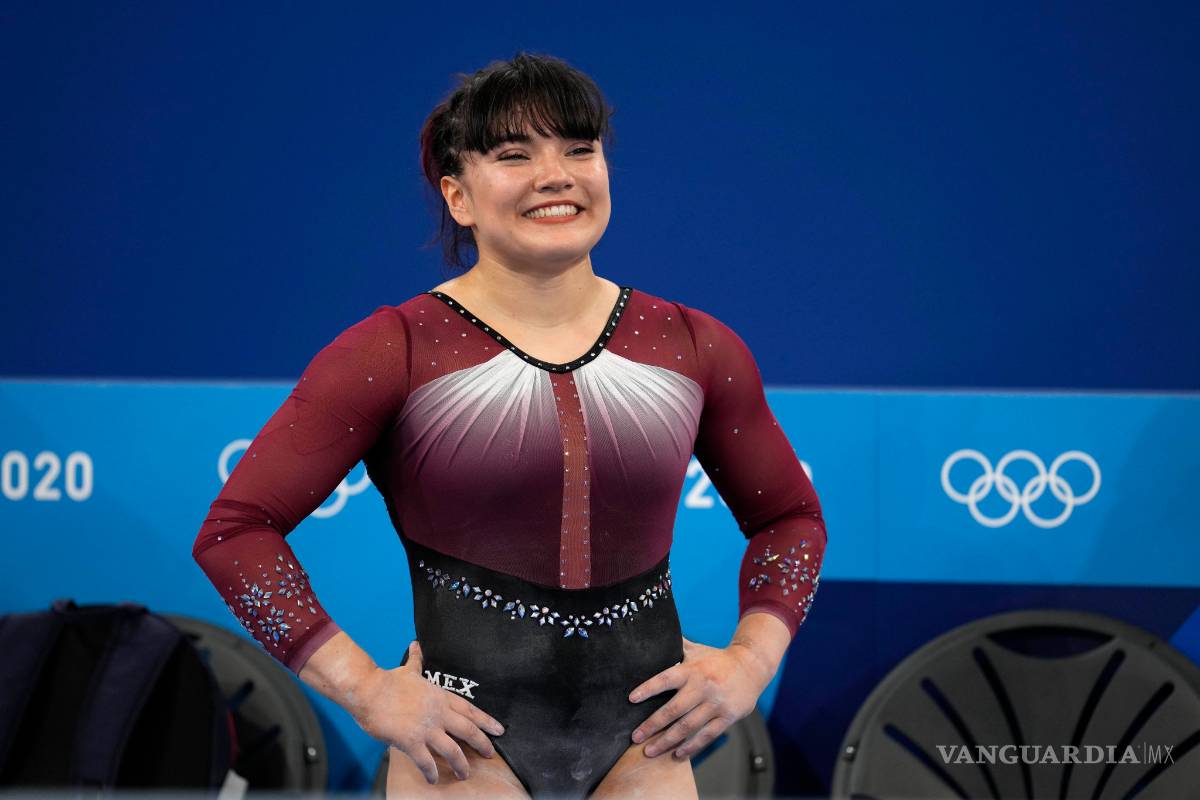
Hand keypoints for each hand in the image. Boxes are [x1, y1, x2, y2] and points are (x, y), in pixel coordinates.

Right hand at [350, 641, 505, 783]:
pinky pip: (427, 762)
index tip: (499, 730)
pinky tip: (434, 779)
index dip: (486, 721)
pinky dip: (432, 772)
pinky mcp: (412, 741)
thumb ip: (416, 660)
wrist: (369, 690)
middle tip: (491, 754)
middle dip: (482, 744)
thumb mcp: (408, 670)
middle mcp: (439, 713)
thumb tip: (416, 644)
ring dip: (461, 764)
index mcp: (440, 697)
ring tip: (465, 774)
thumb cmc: (387, 680)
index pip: (470, 710)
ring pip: (452, 750)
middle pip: (468, 730)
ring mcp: (427, 728)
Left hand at [627, 635, 772, 759]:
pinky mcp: (728, 717)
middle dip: (652, 725)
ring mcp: (716, 703)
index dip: (648, 688)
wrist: (752, 666)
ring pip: (688, 726)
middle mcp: (703, 686)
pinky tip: (677, 754)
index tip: (632, 699)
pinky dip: (691, 747)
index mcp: (692, 669)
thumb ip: (677, 646)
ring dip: (667, 741)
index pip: (666, 679)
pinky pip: (707, 735)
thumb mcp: (697, 650)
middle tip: (635, 737)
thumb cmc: (718, 659)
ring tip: (650, 751)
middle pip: (673, 709)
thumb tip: (655, 634)